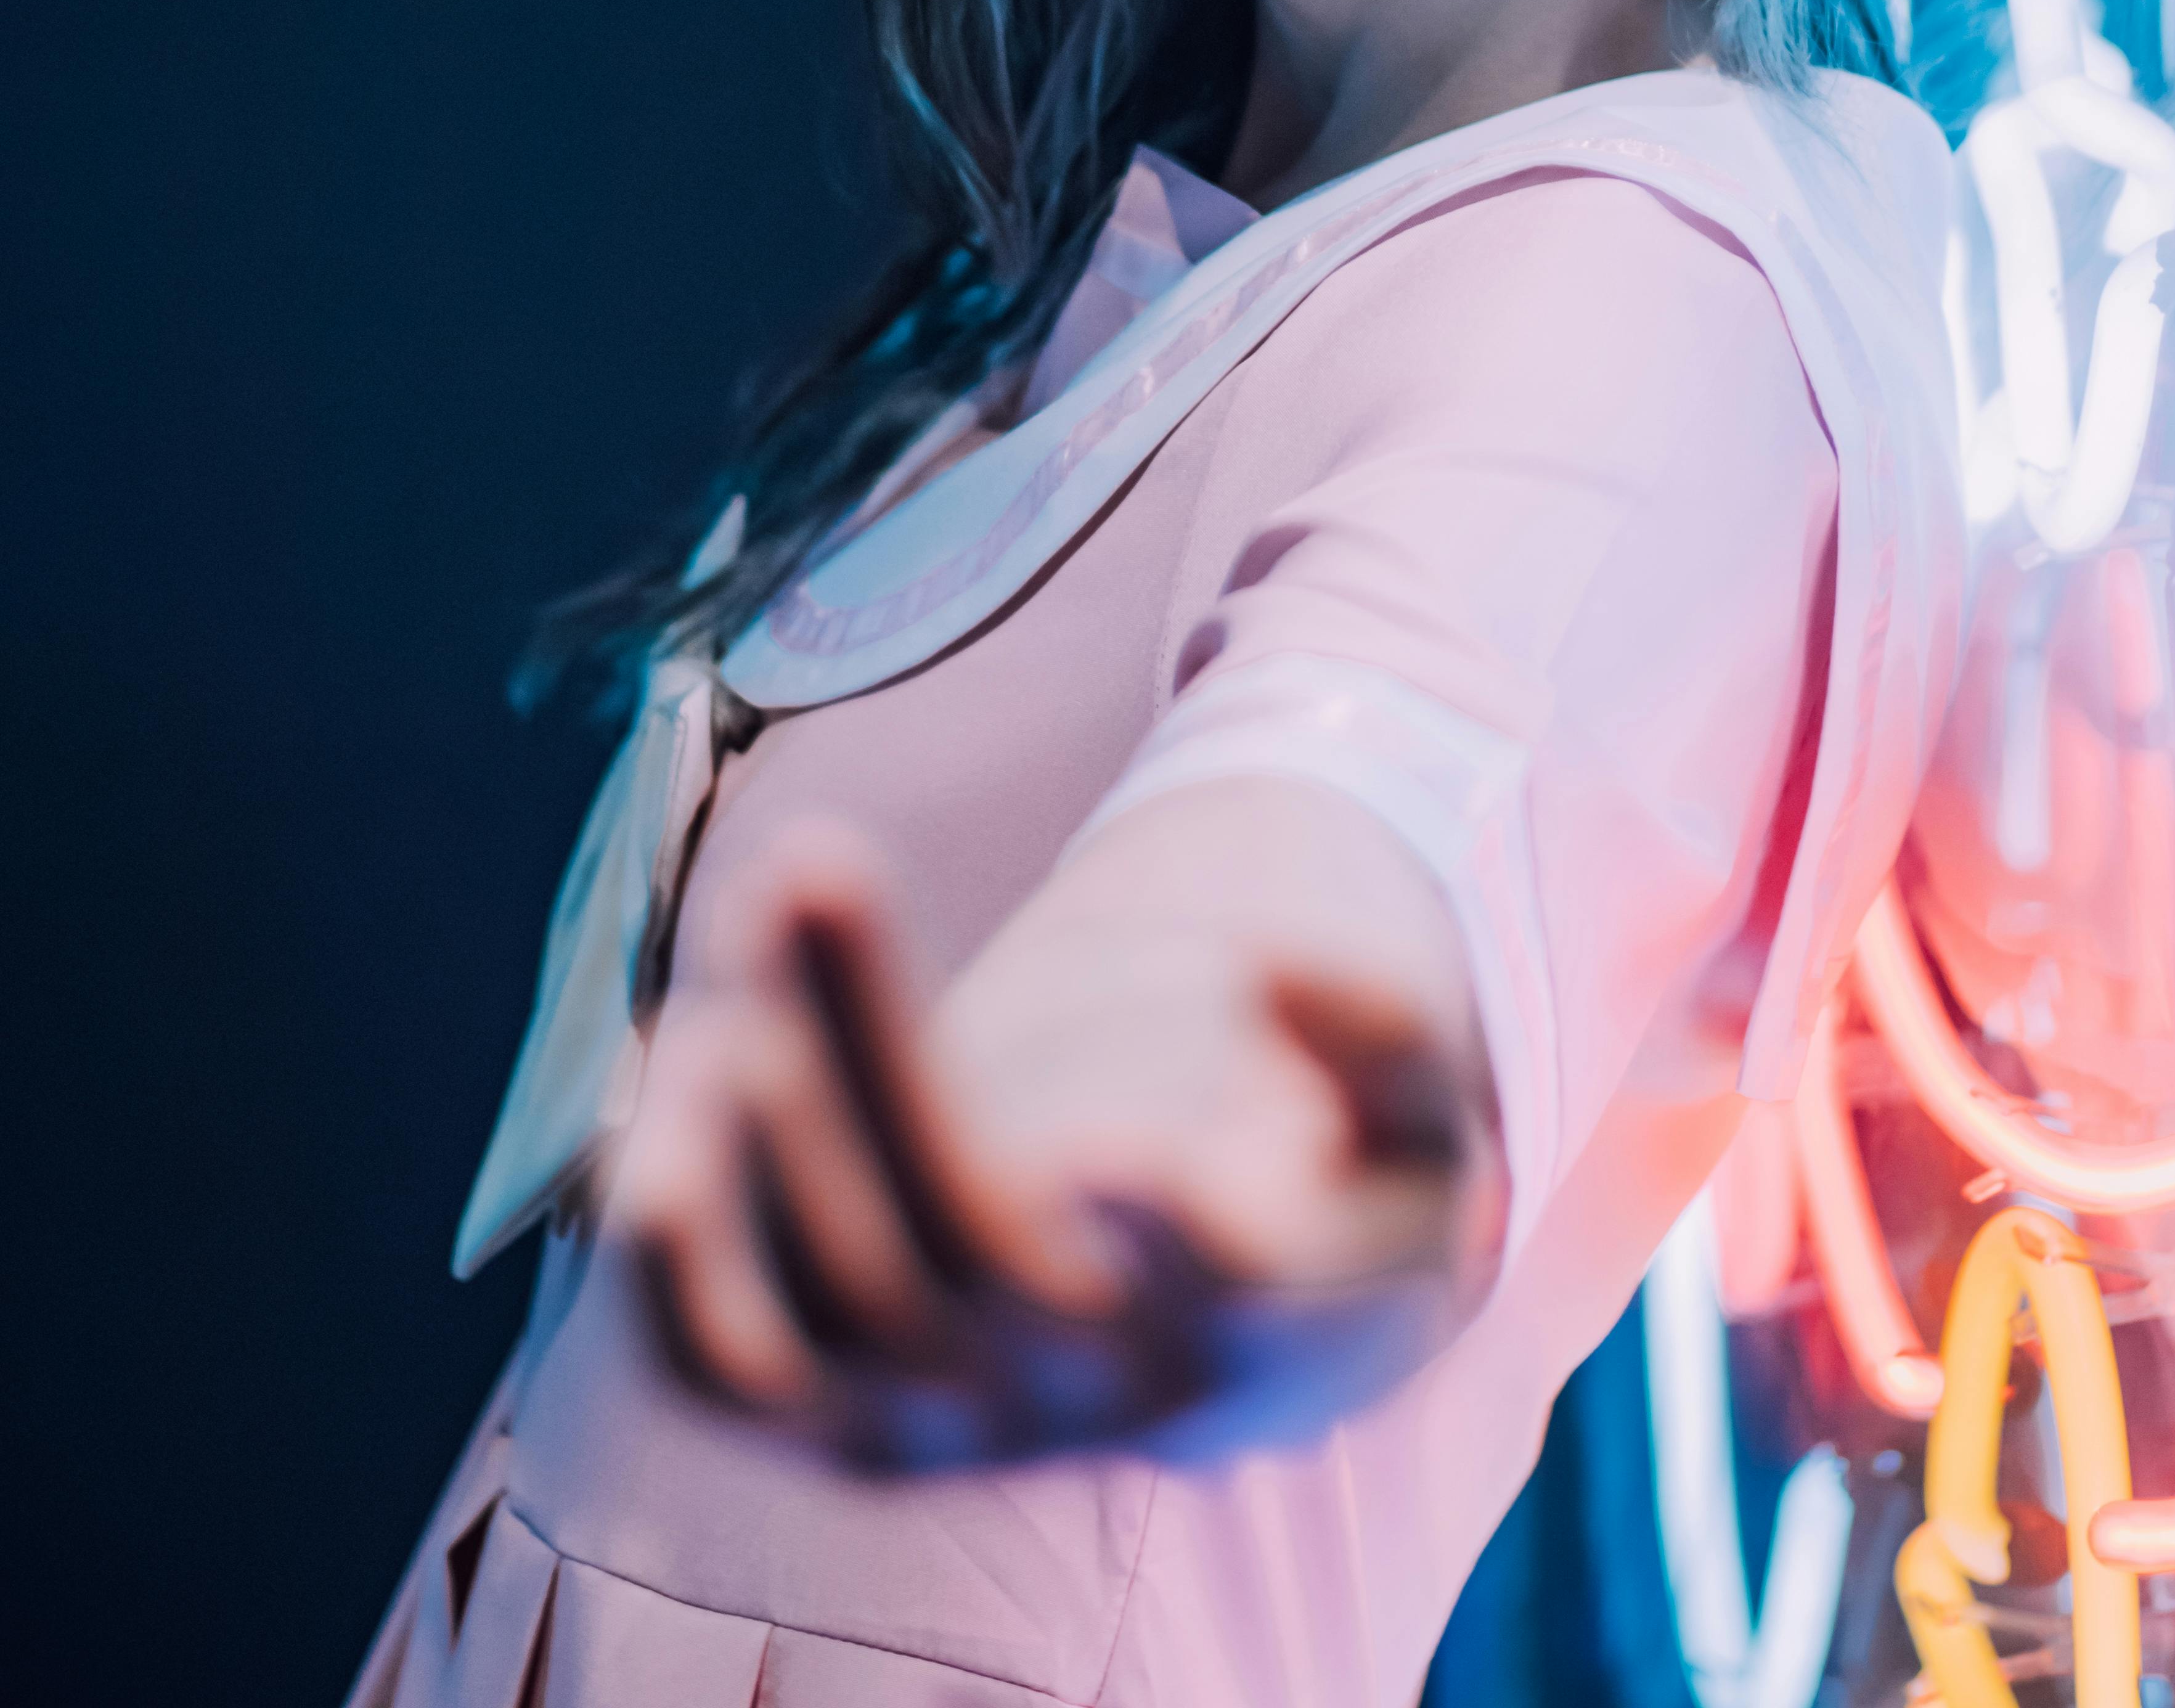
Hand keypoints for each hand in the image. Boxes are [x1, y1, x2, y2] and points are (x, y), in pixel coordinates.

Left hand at [606, 791, 1501, 1466]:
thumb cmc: (1336, 1155)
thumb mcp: (1418, 1095)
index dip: (1176, 1226)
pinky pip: (731, 1375)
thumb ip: (1380, 1027)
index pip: (1228, 1296)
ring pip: (825, 1323)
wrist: (1250, 1296)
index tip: (1120, 1133)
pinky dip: (670, 1258)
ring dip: (746, 1155)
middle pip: (974, 1248)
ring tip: (713, 988)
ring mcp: (970, 1420)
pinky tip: (653, 1089)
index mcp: (1275, 1317)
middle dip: (871, 1049)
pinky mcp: (856, 1414)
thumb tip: (1266, 972)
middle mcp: (1108, 1390)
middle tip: (815, 857)